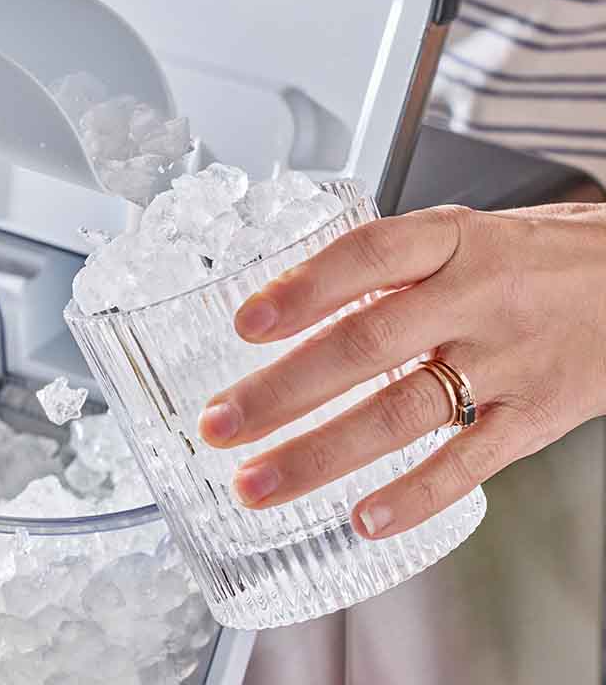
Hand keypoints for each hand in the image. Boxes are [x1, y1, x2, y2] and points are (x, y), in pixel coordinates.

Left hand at [198, 203, 605, 538]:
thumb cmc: (529, 258)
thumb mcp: (460, 236)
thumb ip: (385, 268)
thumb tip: (287, 299)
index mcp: (451, 240)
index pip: (367, 258)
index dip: (303, 289)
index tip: (244, 324)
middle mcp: (476, 297)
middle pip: (367, 343)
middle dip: (283, 390)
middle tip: (220, 422)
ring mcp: (506, 361)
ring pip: (403, 411)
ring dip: (322, 454)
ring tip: (259, 482)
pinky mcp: (534, 417)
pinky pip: (469, 462)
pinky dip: (414, 495)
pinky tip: (362, 518)